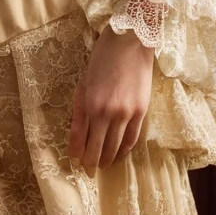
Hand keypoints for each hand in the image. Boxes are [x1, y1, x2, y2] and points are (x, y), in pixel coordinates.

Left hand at [68, 24, 154, 175]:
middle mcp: (109, 112)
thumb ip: (78, 115)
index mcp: (91, 104)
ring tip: (103, 165)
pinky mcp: (142, 111)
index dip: (80, 155)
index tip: (77, 165)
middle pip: (100, 147)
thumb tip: (74, 142)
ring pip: (117, 146)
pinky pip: (132, 138)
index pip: (84, 140)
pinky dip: (125, 149)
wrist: (130, 42)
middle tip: (89, 172)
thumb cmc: (102, 59)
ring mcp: (127, 113)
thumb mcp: (83, 85)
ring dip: (109, 158)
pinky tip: (119, 153)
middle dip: (93, 162)